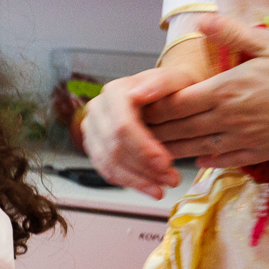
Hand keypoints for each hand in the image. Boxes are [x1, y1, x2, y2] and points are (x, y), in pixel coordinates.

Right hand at [80, 37, 210, 195]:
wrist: (167, 93)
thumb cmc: (175, 87)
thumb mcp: (176, 79)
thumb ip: (160, 84)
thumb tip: (136, 95)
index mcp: (114, 92)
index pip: (122, 125)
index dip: (143, 148)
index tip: (166, 163)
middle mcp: (97, 109)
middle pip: (114, 147)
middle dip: (143, 168)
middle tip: (171, 180)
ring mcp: (92, 129)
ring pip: (108, 162)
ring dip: (136, 180)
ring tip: (162, 189)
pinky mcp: (95, 145)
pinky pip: (106, 169)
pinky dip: (128, 182)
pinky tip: (149, 187)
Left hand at [141, 15, 268, 168]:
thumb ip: (232, 33)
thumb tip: (200, 20)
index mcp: (227, 89)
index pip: (175, 102)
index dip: (151, 106)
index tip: (132, 107)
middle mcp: (229, 118)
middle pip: (178, 128)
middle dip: (151, 130)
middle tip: (128, 132)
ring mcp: (244, 139)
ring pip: (194, 147)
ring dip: (169, 149)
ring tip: (147, 149)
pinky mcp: (260, 152)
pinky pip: (223, 160)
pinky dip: (205, 160)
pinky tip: (195, 159)